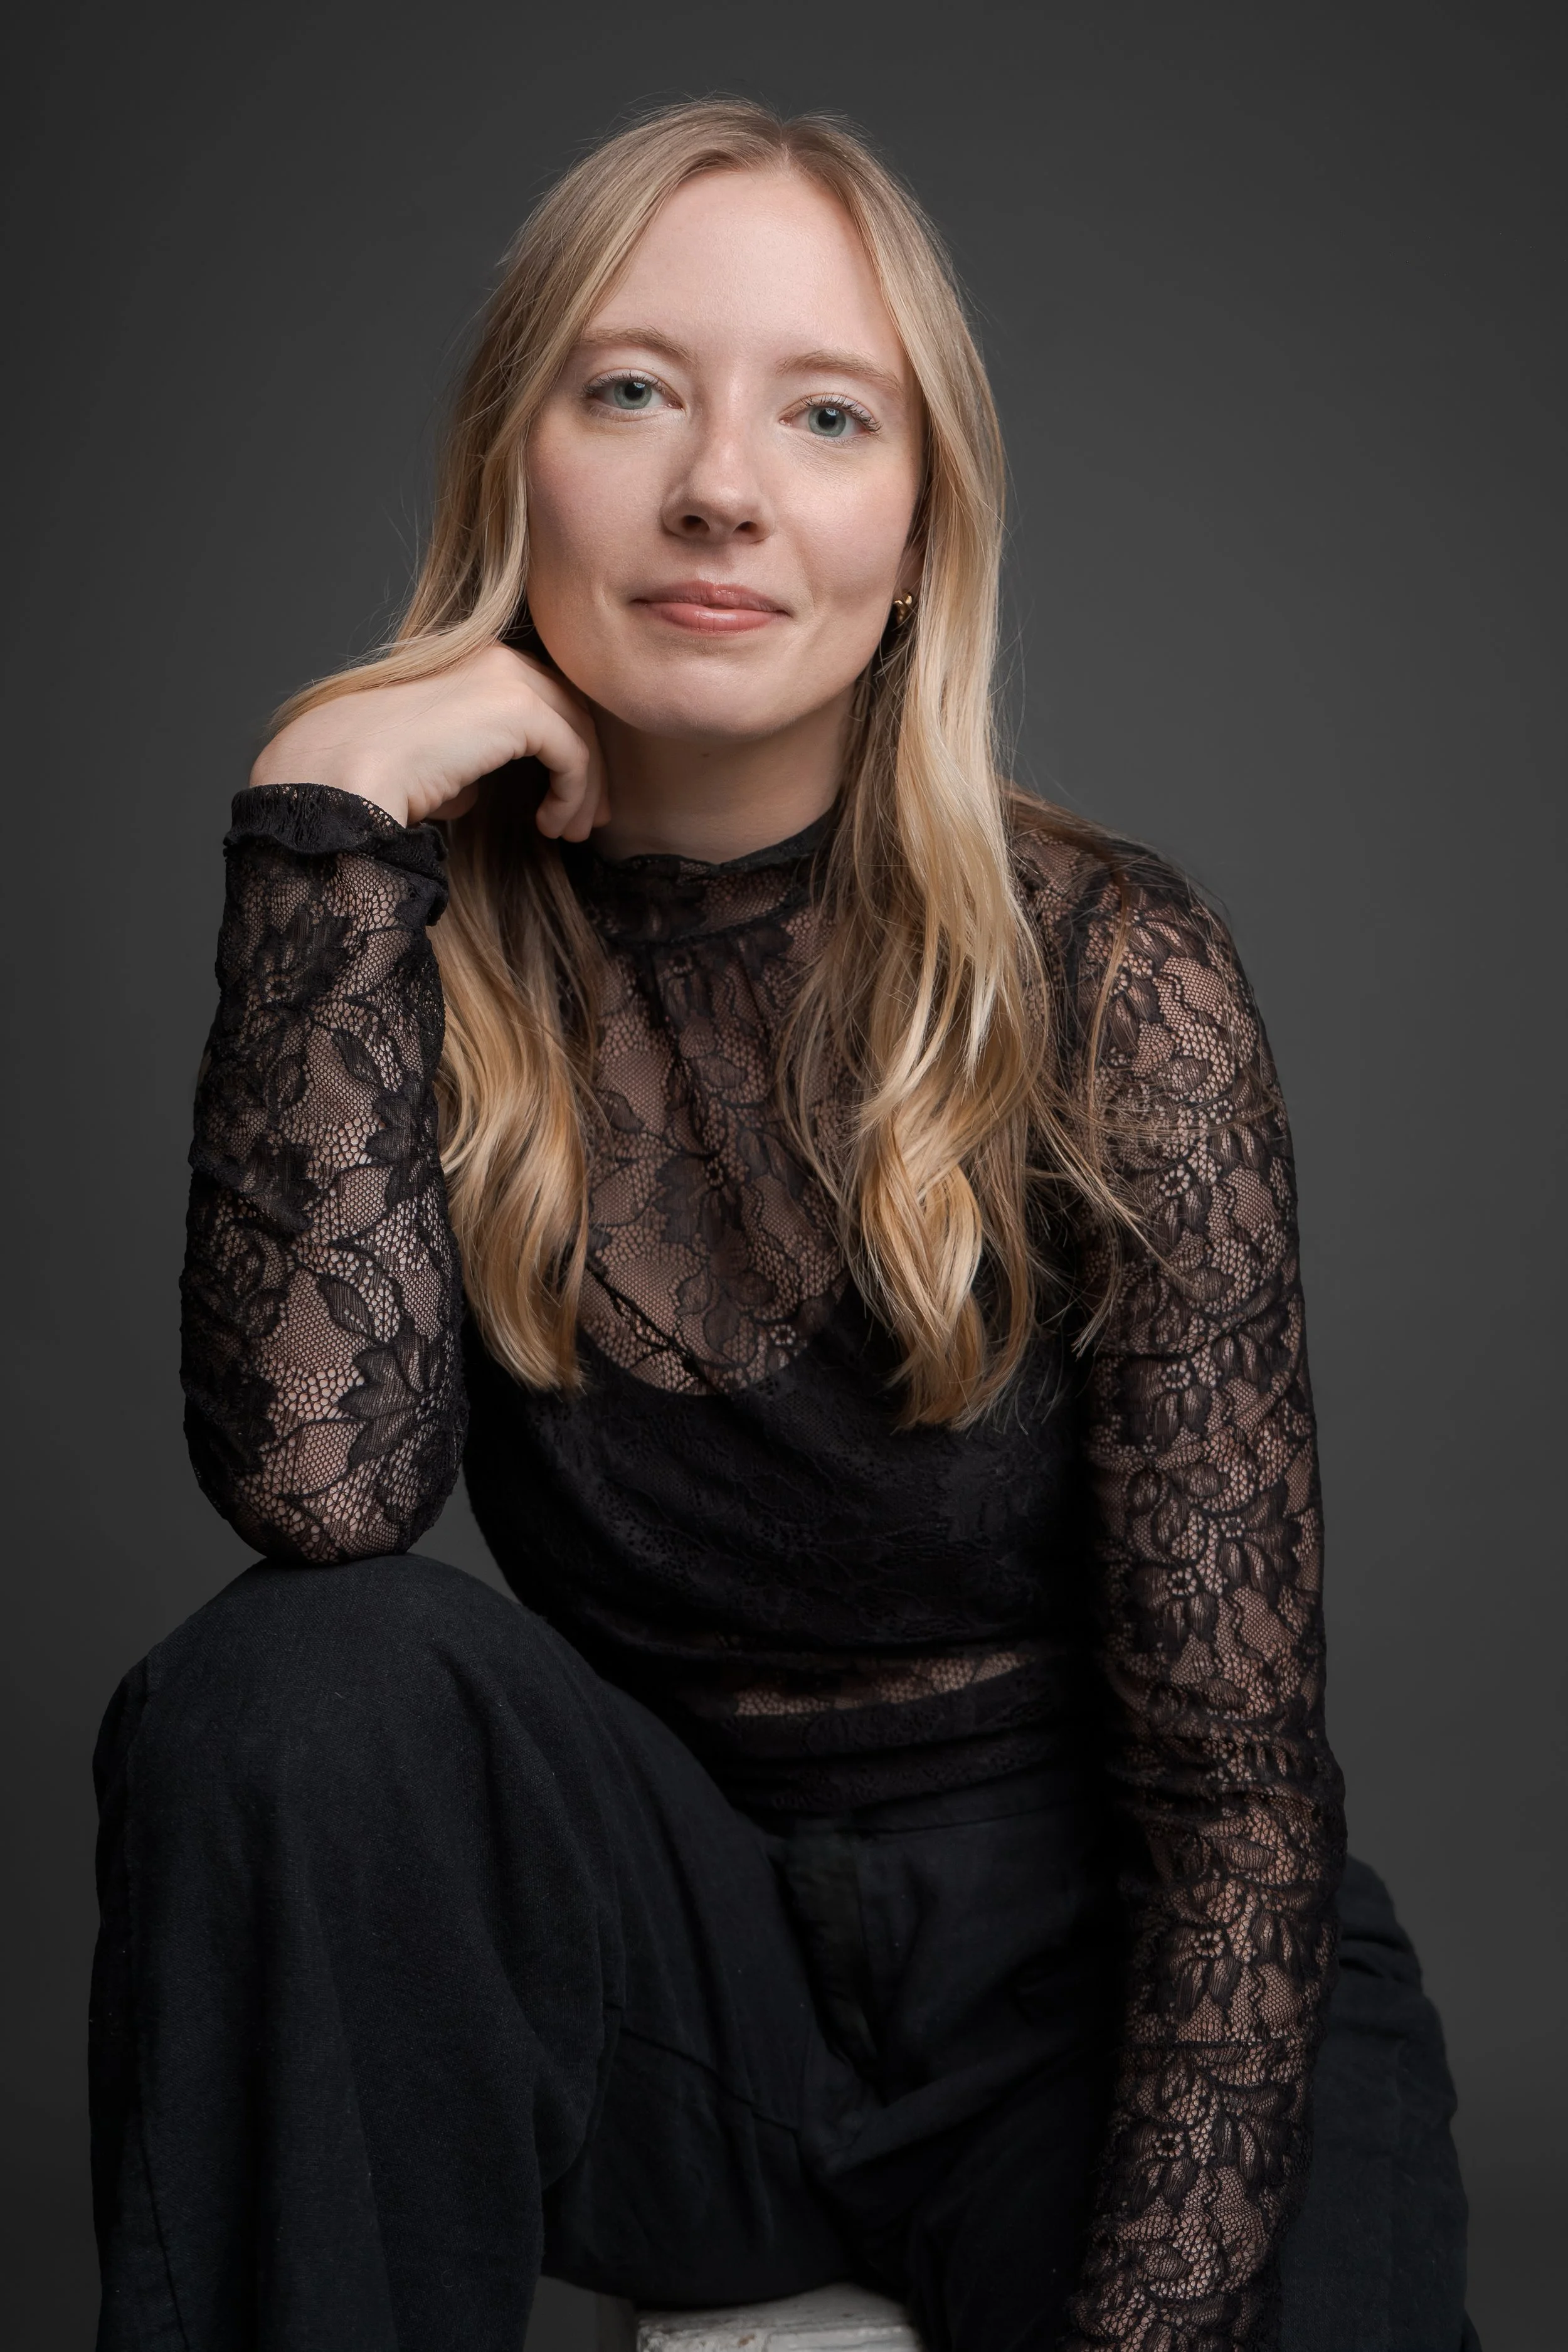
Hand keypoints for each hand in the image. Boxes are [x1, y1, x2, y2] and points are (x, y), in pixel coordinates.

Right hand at [249, 642, 608, 839]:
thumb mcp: (432, 764)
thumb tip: (478, 790)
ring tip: (573, 834)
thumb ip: (462, 764)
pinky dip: (573, 794)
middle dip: (589, 769)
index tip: (570, 801)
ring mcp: (509, 677)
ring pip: (579, 731)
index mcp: (475, 661)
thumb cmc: (374, 776)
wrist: (345, 773)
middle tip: (591, 821)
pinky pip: (572, 753)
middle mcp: (497, 658)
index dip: (566, 748)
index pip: (544, 698)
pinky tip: (550, 825)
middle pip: (571, 710)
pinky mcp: (519, 708)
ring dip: (584, 789)